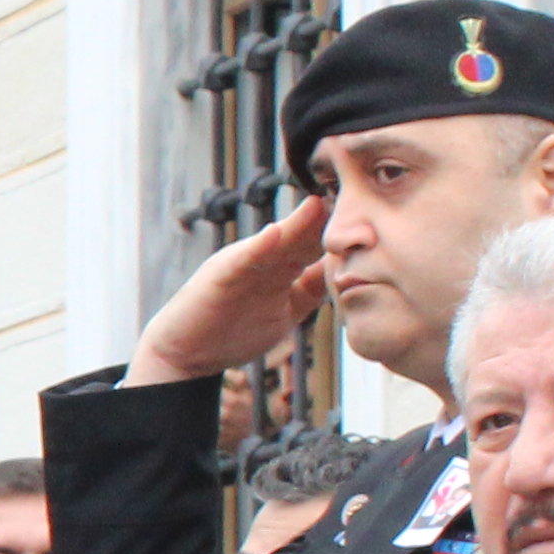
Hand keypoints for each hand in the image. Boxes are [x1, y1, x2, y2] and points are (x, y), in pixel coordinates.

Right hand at [128, 194, 333, 388]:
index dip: (337, 236)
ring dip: (295, 224)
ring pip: (273, 243)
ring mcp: (239, 267)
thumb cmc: (230, 333)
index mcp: (278, 272)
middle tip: (353, 199)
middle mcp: (261, 263)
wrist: (184, 353)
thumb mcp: (284, 313)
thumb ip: (309, 292)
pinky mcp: (218, 277)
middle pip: (298, 240)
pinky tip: (273, 234)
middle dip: (323, 222)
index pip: (312, 248)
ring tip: (317, 204)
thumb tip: (342, 276)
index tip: (369, 221)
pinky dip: (257, 247)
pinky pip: (241, 261)